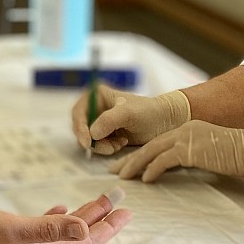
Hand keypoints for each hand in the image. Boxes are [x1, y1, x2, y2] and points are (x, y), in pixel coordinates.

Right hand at [0, 192, 130, 243]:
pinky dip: (58, 220)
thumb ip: (46, 228)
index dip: (108, 227)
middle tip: (121, 202)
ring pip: (64, 234)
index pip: (85, 242)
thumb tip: (83, 227)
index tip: (128, 211)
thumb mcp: (9, 228)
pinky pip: (45, 232)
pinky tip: (59, 209)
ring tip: (100, 203)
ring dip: (83, 218)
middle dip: (102, 220)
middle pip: (79, 239)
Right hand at [71, 86, 189, 154]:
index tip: (88, 142)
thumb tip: (92, 133)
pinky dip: (107, 147)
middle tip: (109, 148)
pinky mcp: (106, 133)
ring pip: (89, 138)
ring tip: (120, 144)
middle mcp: (95, 107)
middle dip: (93, 140)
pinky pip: (98, 144)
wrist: (165, 122)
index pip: (78, 112)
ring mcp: (100, 121)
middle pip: (81, 127)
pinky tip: (122, 144)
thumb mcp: (129, 114)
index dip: (80, 128)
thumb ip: (109, 120)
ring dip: (102, 145)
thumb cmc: (149, 112)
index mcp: (96, 95)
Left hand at [111, 120, 243, 184]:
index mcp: (186, 129)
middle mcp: (182, 129)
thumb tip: (181, 166)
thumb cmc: (236, 156)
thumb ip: (193, 155)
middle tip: (114, 170)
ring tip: (123, 176)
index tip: (126, 163)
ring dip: (135, 164)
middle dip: (130, 158)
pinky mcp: (189, 149)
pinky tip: (146, 179)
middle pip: (149, 145)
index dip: (139, 153)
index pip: (157, 142)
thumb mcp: (209, 152)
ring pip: (152, 151)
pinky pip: (164, 160)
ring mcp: (185, 137)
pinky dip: (152, 169)